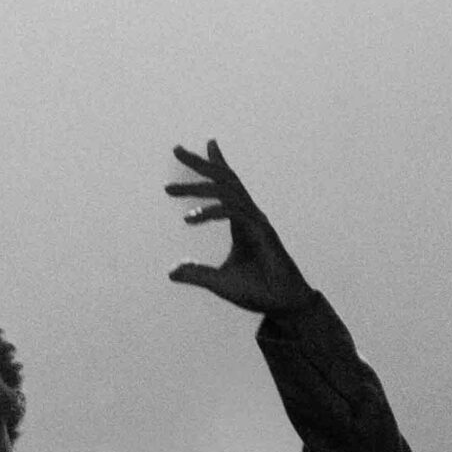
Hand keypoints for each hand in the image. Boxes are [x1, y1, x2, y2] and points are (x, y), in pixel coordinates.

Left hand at [165, 139, 313, 315]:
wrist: (283, 305)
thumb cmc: (258, 291)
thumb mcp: (218, 282)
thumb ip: (196, 273)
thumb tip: (172, 271)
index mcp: (242, 220)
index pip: (226, 186)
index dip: (214, 164)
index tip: (201, 146)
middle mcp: (250, 215)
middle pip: (224, 179)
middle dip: (200, 163)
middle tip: (176, 149)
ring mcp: (256, 221)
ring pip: (225, 191)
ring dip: (196, 188)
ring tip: (169, 190)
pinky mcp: (261, 231)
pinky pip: (232, 212)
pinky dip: (209, 212)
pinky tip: (189, 218)